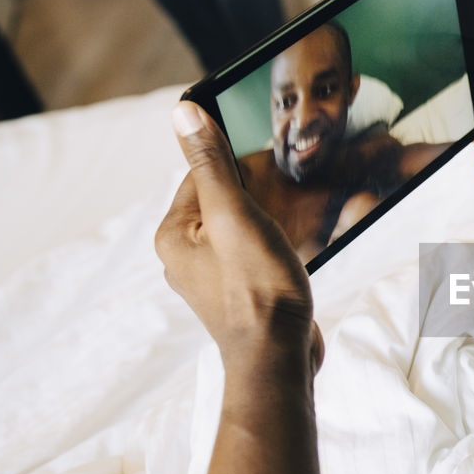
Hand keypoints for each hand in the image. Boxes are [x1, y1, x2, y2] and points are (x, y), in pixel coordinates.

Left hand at [156, 101, 322, 368]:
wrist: (280, 361)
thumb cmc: (259, 291)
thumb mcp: (235, 216)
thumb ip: (211, 165)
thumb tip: (183, 112)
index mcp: (174, 235)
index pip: (201, 175)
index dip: (239, 163)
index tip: (275, 163)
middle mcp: (185, 257)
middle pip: (224, 201)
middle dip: (259, 192)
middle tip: (294, 191)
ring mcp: (212, 280)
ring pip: (243, 228)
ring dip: (272, 218)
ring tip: (300, 221)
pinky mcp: (240, 296)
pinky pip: (255, 254)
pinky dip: (276, 245)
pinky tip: (298, 249)